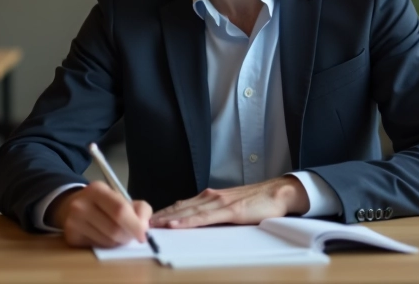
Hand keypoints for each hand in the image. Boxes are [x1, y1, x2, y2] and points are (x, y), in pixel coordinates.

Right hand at [47, 181, 152, 247]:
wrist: (71, 206)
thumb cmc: (104, 204)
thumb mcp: (122, 198)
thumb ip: (140, 209)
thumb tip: (144, 226)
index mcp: (97, 190)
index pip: (119, 210)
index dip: (134, 224)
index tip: (143, 235)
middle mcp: (81, 204)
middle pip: (114, 230)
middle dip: (127, 236)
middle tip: (130, 236)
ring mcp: (73, 222)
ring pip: (107, 242)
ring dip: (117, 243)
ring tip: (115, 234)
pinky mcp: (70, 237)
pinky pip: (96, 248)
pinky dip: (105, 247)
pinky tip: (103, 237)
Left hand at [149, 176, 309, 228]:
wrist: (278, 193)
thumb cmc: (257, 201)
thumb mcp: (231, 207)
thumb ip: (216, 213)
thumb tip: (200, 223)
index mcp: (211, 197)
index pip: (182, 205)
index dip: (165, 213)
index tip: (149, 220)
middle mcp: (211, 197)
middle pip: (180, 208)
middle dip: (160, 216)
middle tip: (140, 223)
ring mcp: (219, 202)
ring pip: (188, 212)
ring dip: (168, 219)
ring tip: (151, 226)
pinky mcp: (230, 210)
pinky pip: (204, 217)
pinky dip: (187, 221)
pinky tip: (176, 225)